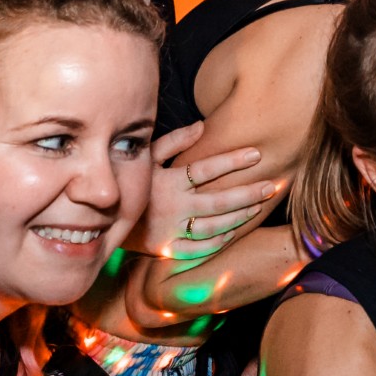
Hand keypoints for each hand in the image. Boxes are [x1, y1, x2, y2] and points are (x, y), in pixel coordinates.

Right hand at [123, 121, 270, 257]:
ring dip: (239, 217)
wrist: (104, 219)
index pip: (205, 169)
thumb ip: (173, 142)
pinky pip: (199, 248)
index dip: (232, 161)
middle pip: (218, 201)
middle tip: (271, 185)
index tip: (257, 153)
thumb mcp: (145, 159)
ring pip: (213, 226)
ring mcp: (171, 230)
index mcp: (168, 182)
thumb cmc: (131, 183)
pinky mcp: (168, 249)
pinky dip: (218, 241)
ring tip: (258, 206)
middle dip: (247, 192)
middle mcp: (173, 207)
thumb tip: (202, 126)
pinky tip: (234, 231)